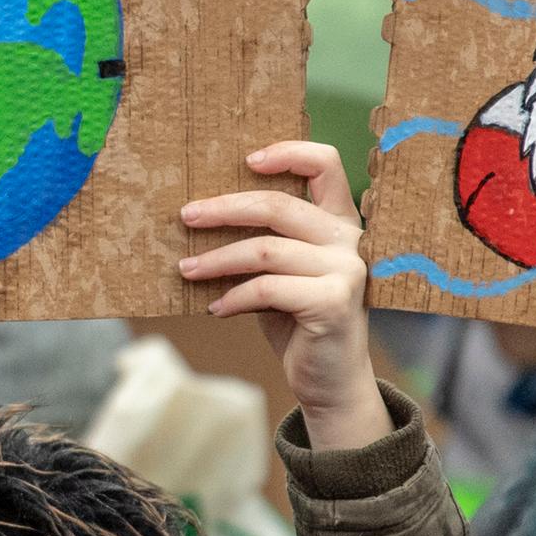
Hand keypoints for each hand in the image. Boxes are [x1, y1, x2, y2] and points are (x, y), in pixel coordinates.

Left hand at [178, 142, 389, 451]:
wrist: (331, 383)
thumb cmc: (300, 324)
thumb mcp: (283, 275)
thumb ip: (266, 243)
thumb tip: (203, 216)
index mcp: (341, 223)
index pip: (326, 165)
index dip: (288, 152)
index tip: (247, 160)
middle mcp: (350, 240)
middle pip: (279, 205)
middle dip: (224, 209)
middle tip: (185, 216)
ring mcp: (346, 270)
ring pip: (265, 250)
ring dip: (217, 259)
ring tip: (186, 269)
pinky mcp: (333, 301)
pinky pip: (266, 289)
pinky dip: (232, 297)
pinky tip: (215, 308)